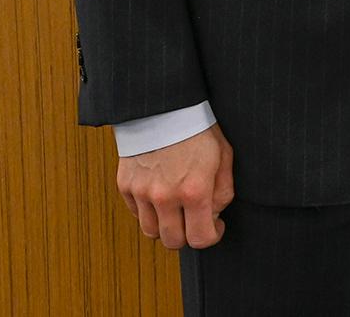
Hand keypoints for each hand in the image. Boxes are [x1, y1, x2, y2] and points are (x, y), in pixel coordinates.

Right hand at [116, 123, 233, 249]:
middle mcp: (165, 197)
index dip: (212, 236)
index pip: (200, 238)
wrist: (164, 108)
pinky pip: (136, 214)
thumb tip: (214, 215)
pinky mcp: (125, 186)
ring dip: (166, 225)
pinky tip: (160, 195)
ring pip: (151, 232)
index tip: (215, 226)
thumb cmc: (199, 129)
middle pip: (173, 242)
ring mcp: (142, 193)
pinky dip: (148, 211)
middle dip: (188, 235)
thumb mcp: (224, 156)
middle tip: (195, 219)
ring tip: (177, 208)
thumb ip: (223, 191)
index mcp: (194, 190)